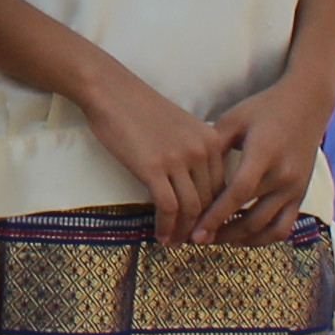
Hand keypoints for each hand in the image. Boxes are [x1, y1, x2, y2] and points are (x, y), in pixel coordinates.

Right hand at [75, 66, 227, 240]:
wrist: (111, 92)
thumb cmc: (140, 108)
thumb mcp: (181, 127)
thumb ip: (194, 151)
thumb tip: (195, 187)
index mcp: (211, 139)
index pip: (222, 186)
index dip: (215, 212)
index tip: (205, 226)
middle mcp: (201, 150)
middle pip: (209, 200)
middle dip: (201, 226)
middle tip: (191, 241)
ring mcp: (178, 159)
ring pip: (191, 208)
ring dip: (184, 231)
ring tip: (174, 242)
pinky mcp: (153, 168)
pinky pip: (168, 207)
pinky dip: (166, 226)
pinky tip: (160, 234)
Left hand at [191, 70, 332, 243]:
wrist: (306, 104)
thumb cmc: (263, 109)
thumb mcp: (234, 120)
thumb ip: (213, 147)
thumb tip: (186, 175)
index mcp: (264, 154)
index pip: (238, 194)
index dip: (216, 216)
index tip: (195, 232)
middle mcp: (284, 175)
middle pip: (251, 218)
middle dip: (222, 233)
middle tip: (196, 239)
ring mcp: (295, 188)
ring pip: (268, 229)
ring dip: (241, 239)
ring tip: (215, 239)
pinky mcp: (301, 195)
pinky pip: (284, 227)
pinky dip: (263, 237)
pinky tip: (241, 237)